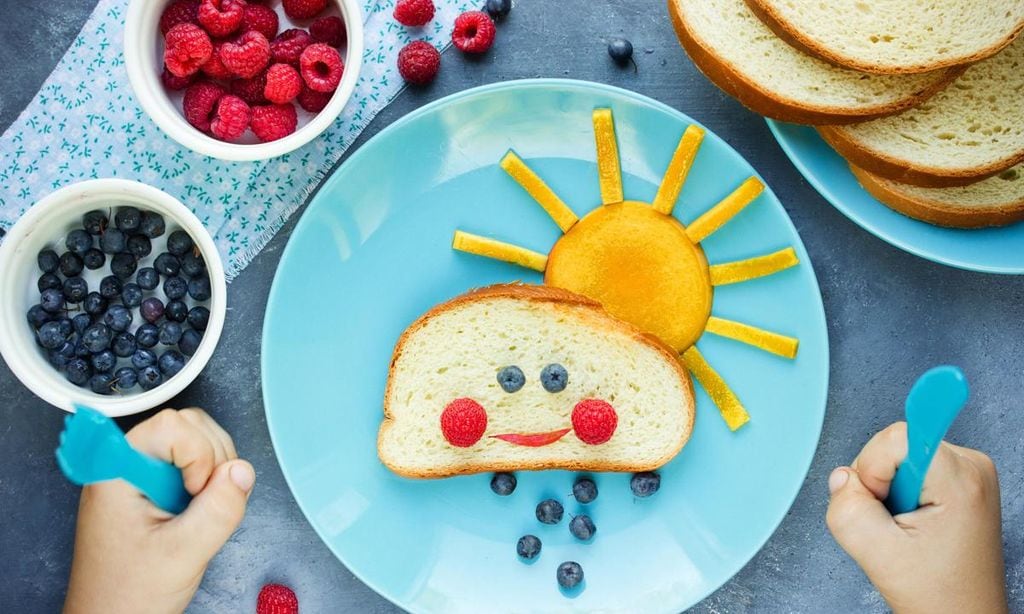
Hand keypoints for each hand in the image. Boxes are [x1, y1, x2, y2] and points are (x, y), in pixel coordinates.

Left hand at [64, 408, 254, 613]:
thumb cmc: (127, 595)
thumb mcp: (181, 556)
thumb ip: (217, 512)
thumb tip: (242, 472)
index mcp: (118, 472)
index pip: (170, 425)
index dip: (197, 454)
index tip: (195, 492)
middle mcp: (127, 464)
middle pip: (188, 425)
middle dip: (212, 460)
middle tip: (203, 503)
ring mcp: (141, 473)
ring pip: (197, 439)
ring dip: (215, 471)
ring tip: (198, 513)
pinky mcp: (155, 483)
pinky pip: (196, 461)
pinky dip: (211, 482)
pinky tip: (197, 513)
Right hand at [826, 422, 1005, 613]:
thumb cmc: (937, 593)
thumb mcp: (876, 553)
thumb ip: (847, 507)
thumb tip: (842, 476)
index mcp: (960, 480)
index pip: (898, 437)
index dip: (874, 467)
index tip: (883, 500)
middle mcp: (971, 467)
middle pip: (896, 443)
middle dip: (879, 481)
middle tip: (893, 522)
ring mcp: (969, 472)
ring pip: (899, 454)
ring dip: (888, 489)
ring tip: (905, 526)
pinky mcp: (961, 479)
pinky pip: (910, 465)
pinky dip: (900, 491)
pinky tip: (912, 520)